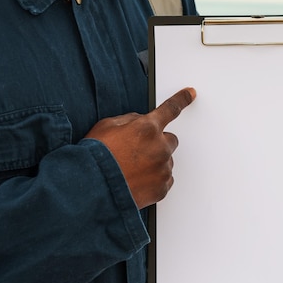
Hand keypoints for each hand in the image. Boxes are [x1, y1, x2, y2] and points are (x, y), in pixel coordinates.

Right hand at [85, 88, 195, 208]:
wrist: (92, 189)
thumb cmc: (96, 158)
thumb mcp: (106, 126)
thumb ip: (129, 120)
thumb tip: (140, 121)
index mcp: (147, 128)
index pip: (170, 109)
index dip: (181, 99)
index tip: (190, 94)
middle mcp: (160, 147)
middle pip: (170, 140)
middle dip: (158, 143)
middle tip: (138, 152)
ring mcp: (163, 169)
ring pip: (166, 161)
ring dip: (154, 163)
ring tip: (131, 170)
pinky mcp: (162, 188)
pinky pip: (164, 180)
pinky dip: (153, 180)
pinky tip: (136, 181)